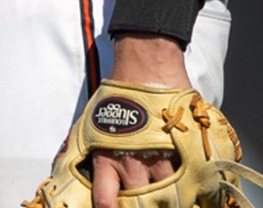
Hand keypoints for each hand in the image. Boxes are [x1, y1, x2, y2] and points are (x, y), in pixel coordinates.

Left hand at [90, 34, 189, 203]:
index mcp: (108, 160)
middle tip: (148, 205)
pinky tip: (195, 193)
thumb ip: (83, 150)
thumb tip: (67, 169)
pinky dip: (193, 189)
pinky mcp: (184, 150)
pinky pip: (192, 179)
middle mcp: (135, 164)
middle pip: (142, 204)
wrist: (146, 67)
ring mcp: (162, 159)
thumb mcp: (90, 123)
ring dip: (170, 202)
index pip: (106, 200)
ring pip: (170, 197)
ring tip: (171, 202)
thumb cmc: (117, 94)